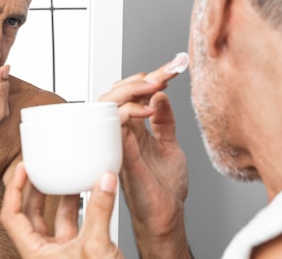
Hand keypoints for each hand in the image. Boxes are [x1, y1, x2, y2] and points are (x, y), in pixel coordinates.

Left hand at [0, 162, 124, 258]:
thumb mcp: (97, 247)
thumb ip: (100, 210)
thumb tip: (104, 181)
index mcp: (35, 255)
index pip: (11, 216)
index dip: (15, 190)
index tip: (24, 168)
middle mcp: (46, 255)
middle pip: (33, 215)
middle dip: (40, 189)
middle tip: (46, 168)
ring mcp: (64, 256)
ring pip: (57, 220)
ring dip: (65, 198)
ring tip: (72, 177)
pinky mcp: (83, 256)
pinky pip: (78, 227)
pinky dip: (84, 210)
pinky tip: (92, 197)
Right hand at [100, 53, 191, 258]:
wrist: (167, 215)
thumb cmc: (165, 187)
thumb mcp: (170, 144)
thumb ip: (165, 121)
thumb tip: (161, 94)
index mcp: (134, 129)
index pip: (134, 95)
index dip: (151, 77)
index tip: (173, 66)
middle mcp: (123, 133)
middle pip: (116, 94)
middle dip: (140, 77)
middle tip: (164, 72)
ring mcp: (119, 142)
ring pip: (109, 104)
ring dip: (132, 89)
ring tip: (155, 83)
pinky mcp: (121, 154)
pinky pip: (115, 125)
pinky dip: (129, 112)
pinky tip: (148, 109)